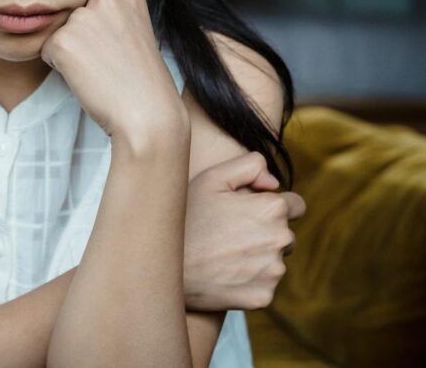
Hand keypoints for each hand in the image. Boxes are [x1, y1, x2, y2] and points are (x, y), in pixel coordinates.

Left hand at [40, 0, 187, 145]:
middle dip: (84, 36)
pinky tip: (87, 77)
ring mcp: (81, 17)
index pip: (93, 1)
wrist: (146, 113)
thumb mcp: (133, 29)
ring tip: (101, 69)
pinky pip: (46, 51)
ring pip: (60, 32)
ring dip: (72, 51)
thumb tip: (71, 10)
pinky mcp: (62, 40)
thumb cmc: (141, 78)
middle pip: (74, 14)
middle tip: (111, 60)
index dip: (102, 28)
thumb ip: (109, 12)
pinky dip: (60, 67)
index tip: (122, 46)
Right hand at [183, 152, 304, 310]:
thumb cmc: (187, 217)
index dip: (272, 206)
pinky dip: (249, 280)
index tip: (250, 212)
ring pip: (275, 260)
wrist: (164, 264)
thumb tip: (274, 183)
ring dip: (258, 257)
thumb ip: (250, 166)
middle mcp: (281, 239)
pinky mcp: (265, 296)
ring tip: (223, 254)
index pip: (296, 205)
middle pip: (285, 234)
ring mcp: (274, 271)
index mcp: (272, 208)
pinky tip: (224, 273)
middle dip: (265, 232)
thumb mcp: (211, 178)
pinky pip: (264, 284)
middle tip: (229, 233)